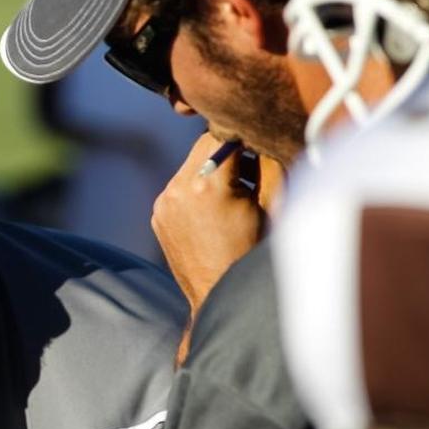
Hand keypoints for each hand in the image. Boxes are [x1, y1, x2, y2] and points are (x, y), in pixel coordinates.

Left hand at [152, 133, 276, 313]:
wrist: (220, 294)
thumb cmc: (254, 251)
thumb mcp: (271, 203)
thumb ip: (265, 162)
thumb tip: (259, 135)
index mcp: (208, 184)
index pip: (223, 135)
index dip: (244, 138)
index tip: (258, 149)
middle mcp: (178, 189)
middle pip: (204, 146)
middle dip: (227, 153)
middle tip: (248, 176)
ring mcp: (163, 203)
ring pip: (190, 165)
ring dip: (211, 172)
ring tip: (231, 199)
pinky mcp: (158, 214)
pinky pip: (178, 187)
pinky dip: (196, 190)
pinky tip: (212, 214)